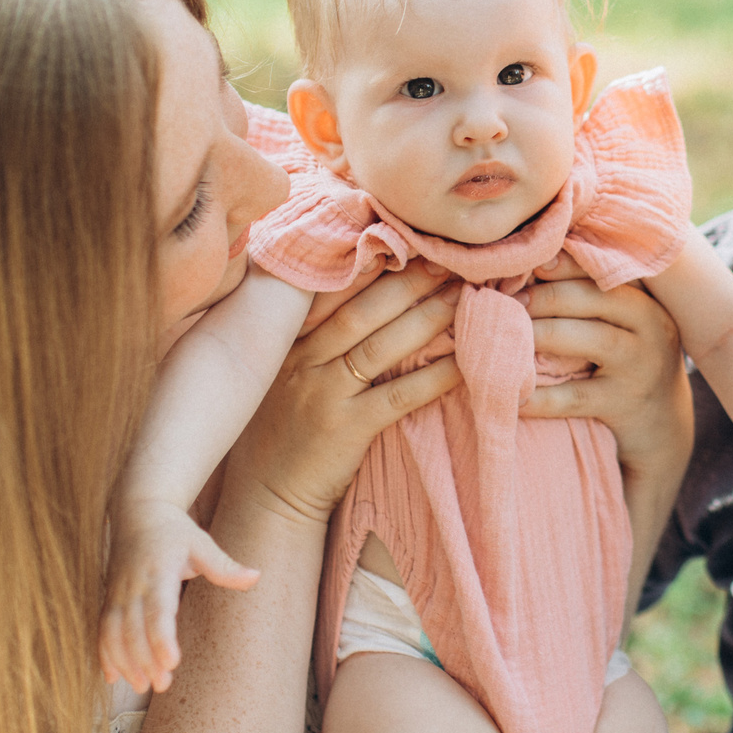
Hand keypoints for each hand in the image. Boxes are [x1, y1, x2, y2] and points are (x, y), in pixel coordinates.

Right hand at [100, 497, 259, 693]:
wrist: (137, 512)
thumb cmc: (175, 531)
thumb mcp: (202, 543)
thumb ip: (225, 566)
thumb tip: (256, 576)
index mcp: (159, 572)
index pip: (158, 610)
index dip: (162, 638)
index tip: (172, 662)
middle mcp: (133, 585)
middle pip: (134, 629)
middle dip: (145, 659)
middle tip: (162, 685)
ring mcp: (117, 593)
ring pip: (114, 633)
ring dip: (125, 662)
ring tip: (143, 687)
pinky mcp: (108, 599)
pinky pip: (101, 630)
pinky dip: (104, 655)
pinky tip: (112, 679)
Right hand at [229, 265, 461, 526]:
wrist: (267, 495)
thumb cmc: (282, 427)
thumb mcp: (281, 371)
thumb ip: (310, 331)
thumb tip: (357, 285)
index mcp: (286, 338)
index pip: (331, 287)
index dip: (372, 261)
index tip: (408, 237)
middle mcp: (301, 358)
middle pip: (362, 307)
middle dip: (408, 279)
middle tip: (448, 256)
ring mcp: (321, 392)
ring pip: (381, 344)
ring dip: (427, 317)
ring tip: (465, 295)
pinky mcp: (345, 428)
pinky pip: (398, 395)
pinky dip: (434, 376)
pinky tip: (465, 361)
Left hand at [521, 256, 688, 473]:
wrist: (663, 423)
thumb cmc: (627, 359)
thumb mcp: (624, 322)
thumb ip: (592, 294)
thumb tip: (535, 263)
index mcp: (646, 297)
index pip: (602, 267)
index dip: (561, 263)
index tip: (525, 264)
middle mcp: (651, 325)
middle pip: (592, 297)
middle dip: (544, 296)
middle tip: (507, 301)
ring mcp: (640, 365)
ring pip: (588, 339)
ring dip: (540, 334)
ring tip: (505, 335)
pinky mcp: (623, 404)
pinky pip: (573, 396)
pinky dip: (539, 396)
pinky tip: (513, 392)